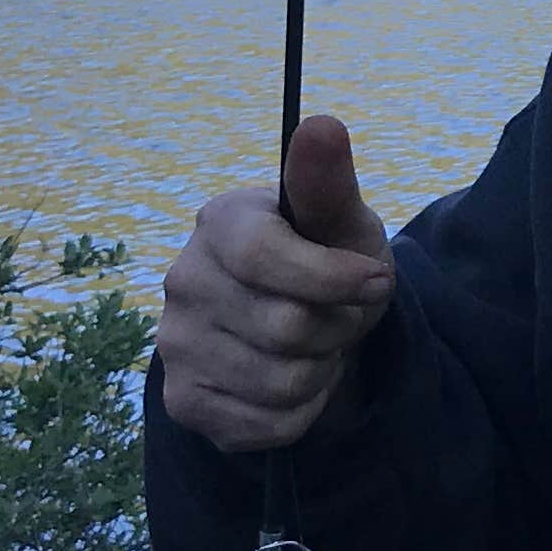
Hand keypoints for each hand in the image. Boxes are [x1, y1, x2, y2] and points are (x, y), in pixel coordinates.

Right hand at [155, 115, 397, 451]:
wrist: (307, 327)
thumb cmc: (328, 260)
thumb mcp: (343, 221)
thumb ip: (328, 182)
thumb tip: (321, 125)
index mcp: (220, 223)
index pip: (266, 257)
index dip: (334, 279)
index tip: (376, 280)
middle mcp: (182, 281)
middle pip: (285, 327)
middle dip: (337, 328)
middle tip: (339, 316)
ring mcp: (176, 344)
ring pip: (280, 382)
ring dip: (322, 370)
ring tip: (316, 346)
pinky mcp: (184, 401)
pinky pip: (267, 425)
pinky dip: (303, 410)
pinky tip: (295, 382)